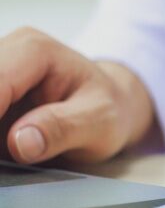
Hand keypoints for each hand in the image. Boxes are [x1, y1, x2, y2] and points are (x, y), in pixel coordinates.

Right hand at [0, 27, 156, 163]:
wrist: (111, 106)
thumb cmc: (108, 108)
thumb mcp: (101, 122)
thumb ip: (63, 129)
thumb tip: (21, 142)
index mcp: (32, 50)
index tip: (3, 148)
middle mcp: (3, 52)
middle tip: (7, 157)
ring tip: (11, 157)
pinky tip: (8, 155)